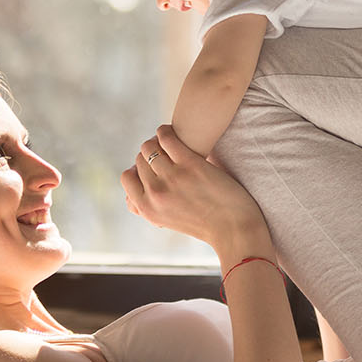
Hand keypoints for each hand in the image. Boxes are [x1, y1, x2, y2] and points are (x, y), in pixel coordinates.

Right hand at [121, 125, 267, 247]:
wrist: (234, 229)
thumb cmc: (205, 224)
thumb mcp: (167, 222)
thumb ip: (149, 208)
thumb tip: (131, 198)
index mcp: (147, 209)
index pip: (127, 177)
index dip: (138, 169)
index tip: (153, 166)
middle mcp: (155, 193)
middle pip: (140, 159)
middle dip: (151, 154)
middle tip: (166, 152)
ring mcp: (172, 178)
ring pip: (150, 147)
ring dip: (157, 141)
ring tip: (170, 141)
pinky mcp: (190, 165)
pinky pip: (167, 138)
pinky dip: (166, 132)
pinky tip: (173, 132)